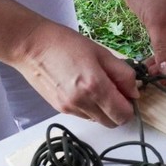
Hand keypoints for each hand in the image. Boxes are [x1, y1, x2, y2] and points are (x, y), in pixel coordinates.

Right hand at [16, 21, 139, 126]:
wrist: (31, 46)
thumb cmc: (66, 43)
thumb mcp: (102, 53)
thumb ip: (123, 74)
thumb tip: (135, 93)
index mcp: (96, 86)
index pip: (124, 114)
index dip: (130, 105)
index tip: (126, 92)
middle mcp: (83, 102)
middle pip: (112, 122)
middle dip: (118, 110)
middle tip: (114, 89)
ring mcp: (69, 108)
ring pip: (98, 120)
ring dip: (104, 109)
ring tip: (96, 86)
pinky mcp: (59, 109)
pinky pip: (84, 116)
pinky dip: (90, 107)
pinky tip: (82, 89)